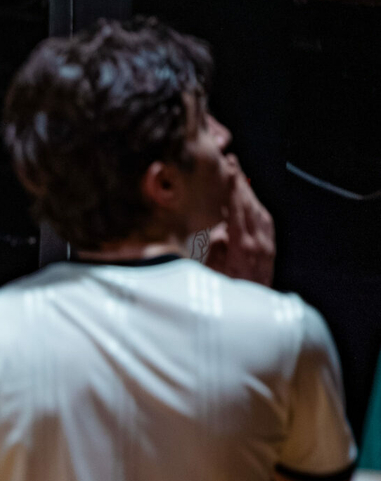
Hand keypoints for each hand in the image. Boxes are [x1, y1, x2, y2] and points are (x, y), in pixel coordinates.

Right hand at [203, 158, 274, 286]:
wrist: (249, 319)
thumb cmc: (224, 297)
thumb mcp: (210, 274)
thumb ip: (214, 249)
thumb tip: (215, 229)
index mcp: (242, 247)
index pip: (237, 209)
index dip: (232, 187)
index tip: (227, 168)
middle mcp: (259, 243)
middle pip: (250, 205)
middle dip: (240, 183)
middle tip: (231, 162)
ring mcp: (267, 246)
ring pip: (259, 211)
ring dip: (248, 193)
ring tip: (237, 176)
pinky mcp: (270, 251)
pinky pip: (265, 222)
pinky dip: (256, 207)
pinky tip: (250, 201)